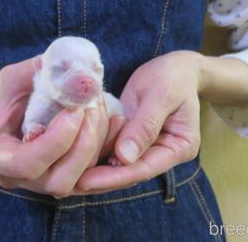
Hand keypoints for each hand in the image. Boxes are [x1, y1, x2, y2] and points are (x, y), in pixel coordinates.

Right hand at [0, 57, 112, 196]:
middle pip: (58, 181)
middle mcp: (14, 178)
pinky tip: (112, 122)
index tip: (75, 111)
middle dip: (83, 145)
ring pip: (79, 182)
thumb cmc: (2, 97)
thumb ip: (44, 74)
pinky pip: (91, 178)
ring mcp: (38, 185)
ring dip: (97, 144)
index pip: (26, 164)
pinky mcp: (60, 180)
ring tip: (98, 108)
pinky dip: (105, 150)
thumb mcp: (14, 77)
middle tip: (92, 108)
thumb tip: (81, 73)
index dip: (56, 141)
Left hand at [77, 51, 203, 191]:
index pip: (144, 168)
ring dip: (96, 167)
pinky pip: (114, 148)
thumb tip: (125, 157)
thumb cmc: (172, 76)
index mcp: (179, 147)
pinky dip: (96, 150)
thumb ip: (144, 125)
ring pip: (119, 164)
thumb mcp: (161, 94)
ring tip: (68, 171)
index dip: (115, 176)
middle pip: (130, 171)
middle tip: (70, 181)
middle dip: (101, 177)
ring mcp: (148, 147)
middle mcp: (164, 153)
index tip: (87, 180)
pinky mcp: (133, 138)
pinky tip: (75, 152)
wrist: (175, 66)